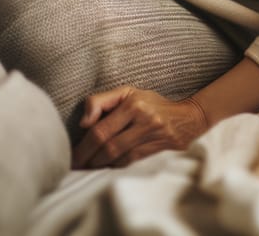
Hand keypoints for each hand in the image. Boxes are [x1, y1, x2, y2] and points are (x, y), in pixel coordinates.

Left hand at [72, 86, 208, 168]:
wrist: (186, 116)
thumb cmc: (150, 103)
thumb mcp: (127, 92)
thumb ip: (101, 101)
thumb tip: (83, 123)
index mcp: (132, 103)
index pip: (102, 128)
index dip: (84, 145)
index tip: (72, 154)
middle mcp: (143, 118)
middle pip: (108, 145)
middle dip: (88, 158)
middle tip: (75, 165)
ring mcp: (151, 135)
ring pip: (118, 156)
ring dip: (99, 164)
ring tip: (87, 167)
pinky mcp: (157, 148)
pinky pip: (129, 161)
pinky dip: (114, 165)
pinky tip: (105, 166)